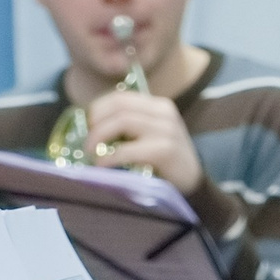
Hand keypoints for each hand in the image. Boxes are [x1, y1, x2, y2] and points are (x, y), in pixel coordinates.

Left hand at [86, 89, 202, 193]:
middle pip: (118, 106)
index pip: (121, 97)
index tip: (87, 125)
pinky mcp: (164, 150)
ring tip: (91, 152)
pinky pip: (127, 149)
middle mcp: (164, 112)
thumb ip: (131, 124)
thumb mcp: (151, 134)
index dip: (98, 108)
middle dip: (95, 122)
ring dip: (99, 136)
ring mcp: (167, 130)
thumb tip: (91, 124)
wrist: (192, 183)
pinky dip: (109, 157)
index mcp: (160, 105)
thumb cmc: (166, 160)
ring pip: (122, 121)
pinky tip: (102, 165)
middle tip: (86, 141)